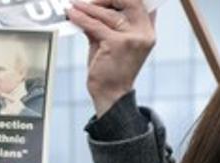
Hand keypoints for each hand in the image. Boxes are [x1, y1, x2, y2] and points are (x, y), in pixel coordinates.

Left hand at [67, 0, 156, 117]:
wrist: (112, 95)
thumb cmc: (111, 71)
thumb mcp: (110, 43)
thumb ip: (104, 26)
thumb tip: (88, 10)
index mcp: (147, 30)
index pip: (140, 3)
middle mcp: (144, 32)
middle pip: (129, 1)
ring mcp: (132, 37)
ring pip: (108, 14)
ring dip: (88, 7)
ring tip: (74, 4)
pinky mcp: (117, 44)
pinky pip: (96, 26)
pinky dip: (81, 18)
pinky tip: (72, 14)